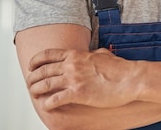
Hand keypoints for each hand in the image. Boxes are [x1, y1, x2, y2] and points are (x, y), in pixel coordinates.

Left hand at [26, 48, 140, 110]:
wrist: (130, 79)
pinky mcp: (78, 94)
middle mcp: (71, 65)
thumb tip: (91, 54)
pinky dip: (47, 103)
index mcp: (76, 55)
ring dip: (36, 90)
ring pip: (45, 84)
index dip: (36, 60)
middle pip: (43, 70)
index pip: (48, 54)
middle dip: (33, 77)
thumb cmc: (120, 68)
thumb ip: (92, 54)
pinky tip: (46, 106)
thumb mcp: (103, 54)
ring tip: (34, 94)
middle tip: (30, 83)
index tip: (31, 66)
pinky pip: (55, 99)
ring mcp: (74, 79)